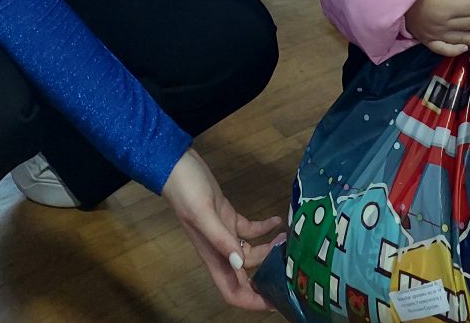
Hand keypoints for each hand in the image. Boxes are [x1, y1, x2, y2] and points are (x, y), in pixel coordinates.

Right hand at [162, 147, 283, 309]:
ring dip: (269, 249)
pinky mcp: (228, 216)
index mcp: (212, 256)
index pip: (232, 291)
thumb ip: (221, 239)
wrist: (178, 166)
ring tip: (287, 238)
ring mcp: (225, 232)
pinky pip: (249, 230)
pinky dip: (264, 228)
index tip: (275, 302)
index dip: (252, 302)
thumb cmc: (187, 191)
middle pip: (246, 276)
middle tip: (291, 270)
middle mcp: (220, 249)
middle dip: (268, 277)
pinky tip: (276, 220)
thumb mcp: (204, 213)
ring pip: (251, 252)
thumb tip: (240, 264)